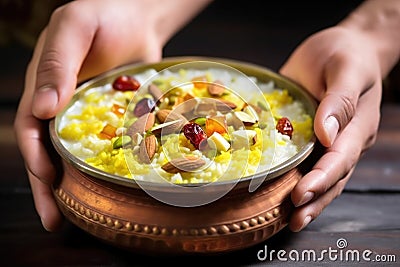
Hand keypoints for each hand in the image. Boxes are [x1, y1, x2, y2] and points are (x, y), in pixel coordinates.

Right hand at [13, 0, 203, 230]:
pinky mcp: (114, 118)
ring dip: (72, 186)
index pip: (31, 127)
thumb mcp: (74, 28)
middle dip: (47, 185)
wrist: (140, 20)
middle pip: (48, 150)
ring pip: (75, 155)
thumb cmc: (105, 16)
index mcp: (45, 85)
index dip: (34, 155)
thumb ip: (56, 63)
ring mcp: (89, 114)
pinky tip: (108, 189)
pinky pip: (106, 148)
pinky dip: (102, 169)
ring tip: (74, 216)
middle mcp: (63, 105)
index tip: (46, 178)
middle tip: (54, 218)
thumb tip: (42, 108)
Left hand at [280, 26, 381, 231]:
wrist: (343, 47)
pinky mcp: (309, 136)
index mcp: (357, 127)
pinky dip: (292, 178)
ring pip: (320, 175)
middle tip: (294, 219)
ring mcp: (327, 141)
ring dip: (308, 199)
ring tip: (290, 220)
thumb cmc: (347, 54)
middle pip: (333, 177)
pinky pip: (302, 161)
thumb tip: (326, 135)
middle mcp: (343, 140)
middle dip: (314, 199)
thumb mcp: (346, 69)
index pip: (340, 159)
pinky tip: (277, 193)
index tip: (300, 194)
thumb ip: (339, 101)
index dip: (321, 179)